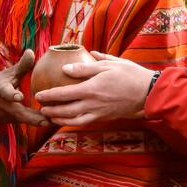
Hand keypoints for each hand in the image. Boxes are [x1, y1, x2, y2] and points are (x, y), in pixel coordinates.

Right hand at [0, 50, 49, 126]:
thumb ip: (21, 65)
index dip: (12, 94)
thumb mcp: (8, 73)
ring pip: (25, 120)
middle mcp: (4, 105)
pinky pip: (26, 123)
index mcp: (1, 90)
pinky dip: (38, 123)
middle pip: (19, 113)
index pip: (5, 92)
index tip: (19, 96)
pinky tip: (53, 122)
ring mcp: (7, 115)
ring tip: (55, 121)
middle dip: (33, 117)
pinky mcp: (13, 122)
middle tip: (48, 119)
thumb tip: (31, 51)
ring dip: (39, 122)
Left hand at [35, 52, 151, 125]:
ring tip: (49, 117)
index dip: (49, 96)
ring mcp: (98, 113)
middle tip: (40, 108)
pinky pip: (84, 122)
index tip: (38, 95)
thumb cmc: (130, 75)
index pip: (64, 93)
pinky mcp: (104, 118)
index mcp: (91, 89)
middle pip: (66, 110)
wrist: (149, 93)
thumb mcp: (109, 64)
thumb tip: (66, 67)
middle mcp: (92, 104)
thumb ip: (86, 67)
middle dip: (51, 110)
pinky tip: (68, 120)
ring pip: (74, 120)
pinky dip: (73, 123)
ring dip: (59, 119)